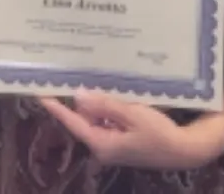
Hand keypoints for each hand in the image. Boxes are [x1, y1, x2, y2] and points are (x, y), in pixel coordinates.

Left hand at [40, 90, 223, 170]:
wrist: (184, 150)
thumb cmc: (159, 133)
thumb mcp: (132, 115)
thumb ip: (104, 105)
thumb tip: (78, 96)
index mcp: (101, 143)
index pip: (72, 121)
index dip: (56, 106)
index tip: (39, 92)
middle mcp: (102, 146)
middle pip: (83, 118)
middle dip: (82, 98)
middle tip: (73, 74)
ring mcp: (112, 145)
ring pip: (96, 118)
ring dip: (98, 101)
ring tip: (97, 79)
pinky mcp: (121, 141)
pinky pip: (108, 121)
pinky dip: (109, 108)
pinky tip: (115, 92)